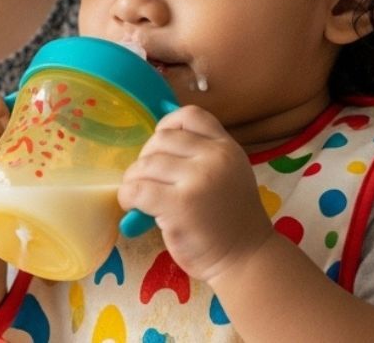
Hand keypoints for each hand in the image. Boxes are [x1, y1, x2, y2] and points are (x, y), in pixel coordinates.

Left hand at [118, 105, 274, 282]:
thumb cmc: (230, 219)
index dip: (167, 125)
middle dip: (146, 158)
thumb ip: (202, 155)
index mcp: (226, 147)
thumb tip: (155, 147)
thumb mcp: (228, 173)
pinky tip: (132, 205)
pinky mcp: (180, 205)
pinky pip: (138, 189)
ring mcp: (198, 180)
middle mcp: (215, 157)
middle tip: (147, 179)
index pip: (190, 115)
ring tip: (139, 195)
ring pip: (146, 164)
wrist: (246, 257)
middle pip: (161, 139)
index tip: (160, 146)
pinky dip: (127, 196)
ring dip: (134, 179)